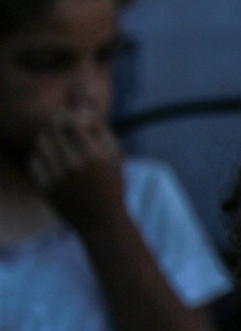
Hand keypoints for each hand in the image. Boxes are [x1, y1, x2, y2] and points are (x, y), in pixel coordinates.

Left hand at [28, 109, 125, 231]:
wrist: (101, 220)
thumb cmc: (111, 183)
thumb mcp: (116, 155)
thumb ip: (102, 129)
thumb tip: (81, 110)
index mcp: (95, 156)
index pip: (71, 122)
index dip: (69, 116)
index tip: (74, 119)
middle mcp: (75, 166)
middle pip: (53, 130)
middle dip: (56, 124)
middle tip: (61, 126)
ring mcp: (58, 178)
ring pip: (41, 143)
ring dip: (48, 139)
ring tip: (57, 144)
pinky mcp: (45, 188)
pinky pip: (34, 161)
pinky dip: (41, 157)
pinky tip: (51, 161)